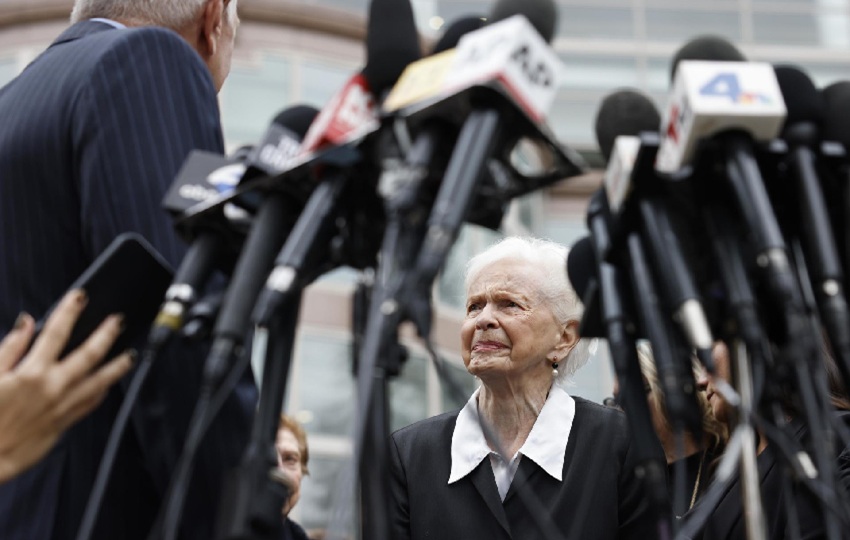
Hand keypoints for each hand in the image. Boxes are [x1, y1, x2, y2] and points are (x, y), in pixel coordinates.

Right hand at [0, 289, 132, 482]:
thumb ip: (9, 348)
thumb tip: (26, 323)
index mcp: (31, 372)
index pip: (56, 333)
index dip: (69, 311)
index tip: (80, 297)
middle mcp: (53, 388)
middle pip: (89, 355)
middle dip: (106, 334)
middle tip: (118, 320)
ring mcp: (62, 406)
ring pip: (99, 381)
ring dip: (117, 366)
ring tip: (130, 355)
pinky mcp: (63, 424)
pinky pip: (90, 405)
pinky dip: (101, 392)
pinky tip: (107, 386)